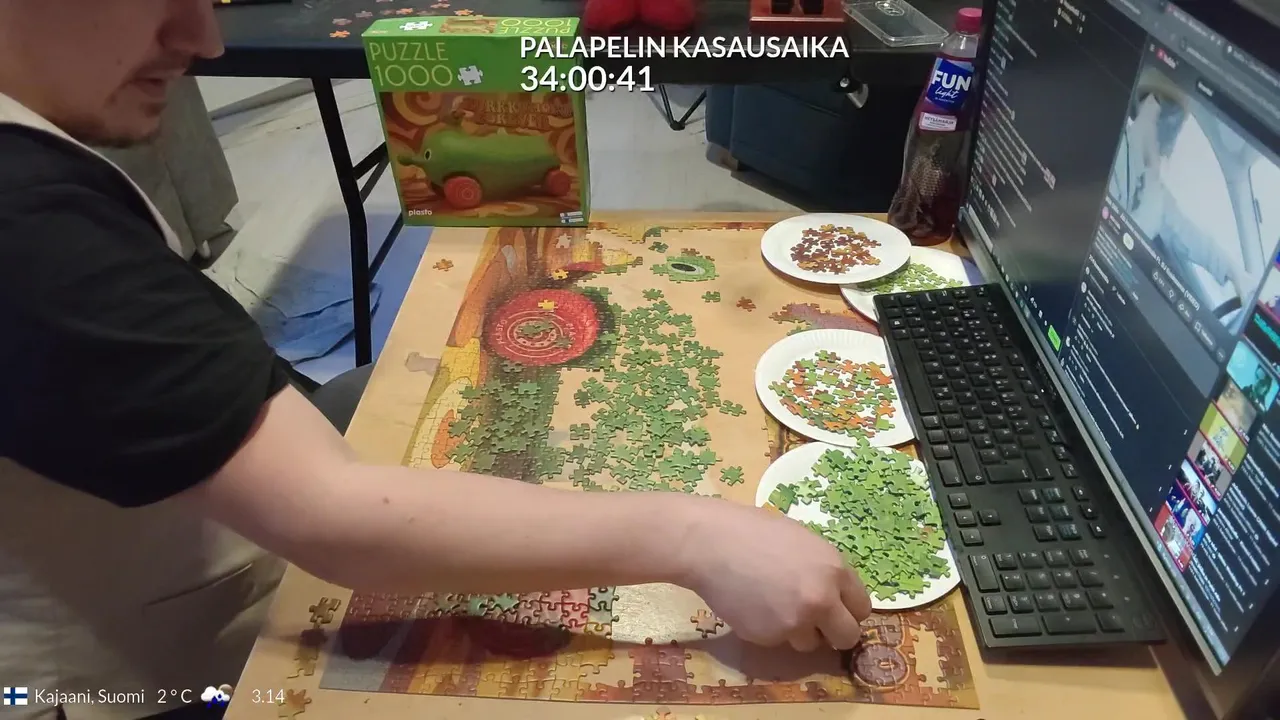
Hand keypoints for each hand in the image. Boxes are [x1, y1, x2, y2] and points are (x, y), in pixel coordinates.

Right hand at [673, 496, 871, 650]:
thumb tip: (833, 594)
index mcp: (834, 569)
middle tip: (817, 625)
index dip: (848, 610)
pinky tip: (752, 605)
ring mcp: (795, 622)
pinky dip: (769, 629)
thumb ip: (823, 569)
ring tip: (772, 605)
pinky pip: (778, 641)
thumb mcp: (801, 540)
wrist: (709, 544)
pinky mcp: (768, 637)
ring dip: (798, 632)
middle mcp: (821, 600)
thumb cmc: (752, 530)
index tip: (837, 611)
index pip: (862, 607)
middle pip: (848, 636)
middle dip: (834, 633)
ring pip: (810, 643)